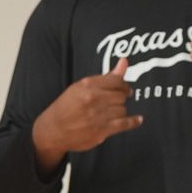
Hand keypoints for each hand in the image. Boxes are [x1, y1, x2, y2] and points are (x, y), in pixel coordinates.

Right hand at [33, 57, 142, 173]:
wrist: (53, 130)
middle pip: (121, 96)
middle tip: (117, 101)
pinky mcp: (101, 130)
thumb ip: (107, 76)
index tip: (124, 89)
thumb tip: (124, 61)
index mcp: (87, 85)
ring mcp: (97, 115)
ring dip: (120, 111)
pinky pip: (124, 124)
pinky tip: (137, 120)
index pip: (116, 81)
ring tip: (113, 113)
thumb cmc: (66, 107)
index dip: (123, 85)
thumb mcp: (82, 87)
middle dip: (121, 99)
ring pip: (122, 109)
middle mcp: (93, 99)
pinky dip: (133, 122)